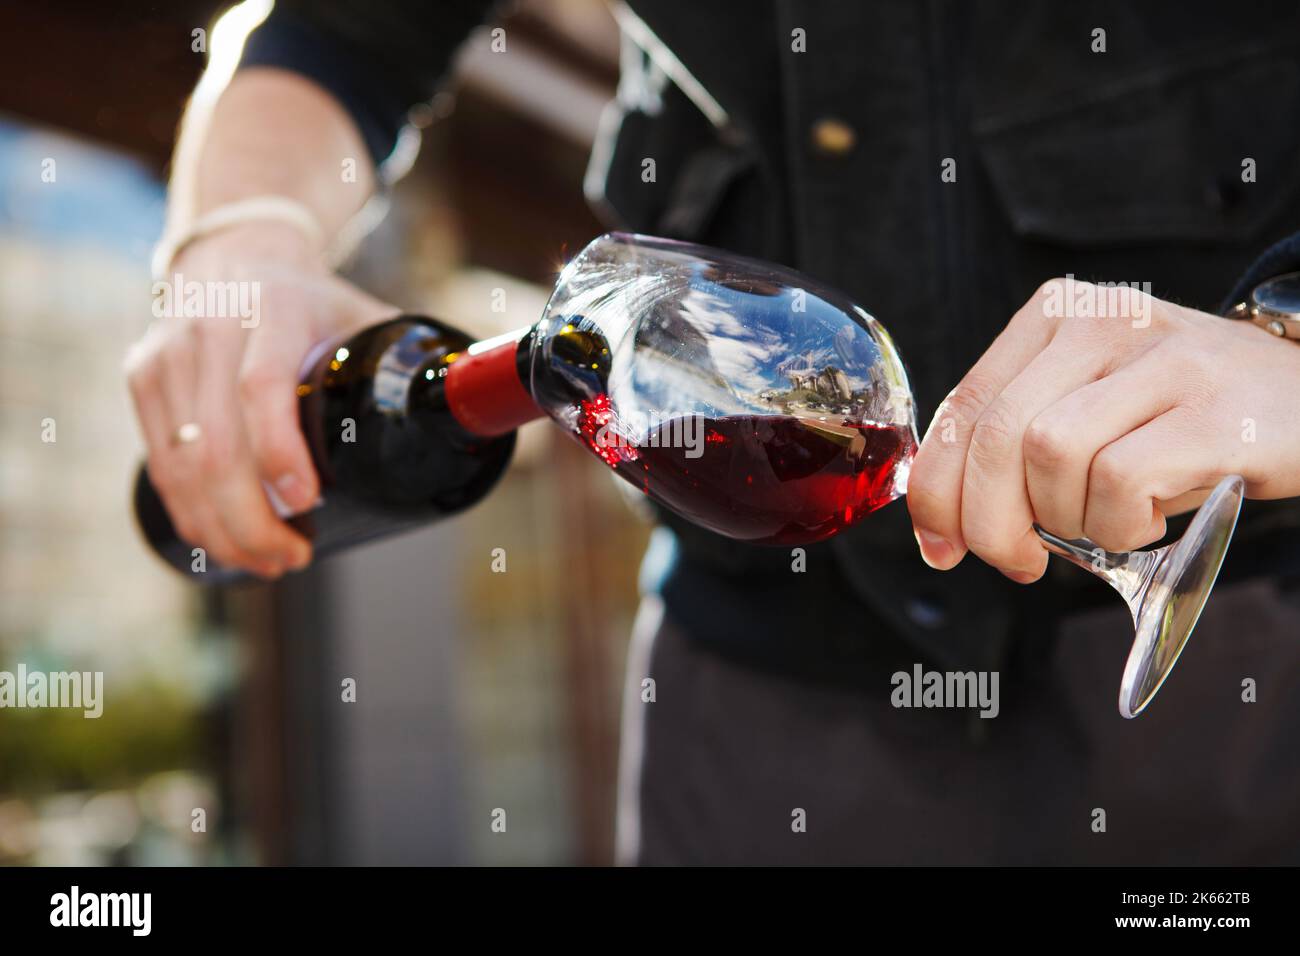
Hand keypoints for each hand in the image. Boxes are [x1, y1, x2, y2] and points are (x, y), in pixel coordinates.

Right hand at [125, 222, 398, 577]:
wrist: (237, 250)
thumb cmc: (315, 300)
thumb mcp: (364, 313)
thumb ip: (413, 360)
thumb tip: (473, 412)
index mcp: (272, 309)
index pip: (261, 387)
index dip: (280, 452)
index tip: (308, 504)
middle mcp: (209, 329)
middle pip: (215, 446)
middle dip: (253, 521)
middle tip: (293, 560)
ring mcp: (167, 353)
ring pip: (180, 464)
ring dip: (222, 529)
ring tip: (267, 562)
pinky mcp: (142, 376)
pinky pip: (159, 461)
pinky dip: (190, 512)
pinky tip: (221, 541)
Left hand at [907, 278, 1299, 581]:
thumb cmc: (1185, 420)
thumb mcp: (1092, 412)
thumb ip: (1016, 446)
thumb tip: (942, 523)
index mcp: (1055, 316)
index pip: (964, 405)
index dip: (937, 488)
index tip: (940, 545)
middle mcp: (1101, 320)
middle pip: (998, 435)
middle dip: (989, 520)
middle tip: (1018, 561)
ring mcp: (1160, 358)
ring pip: (1051, 454)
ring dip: (1068, 520)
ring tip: (1108, 522)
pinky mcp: (1211, 408)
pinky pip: (1120, 481)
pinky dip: (1119, 524)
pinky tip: (1148, 519)